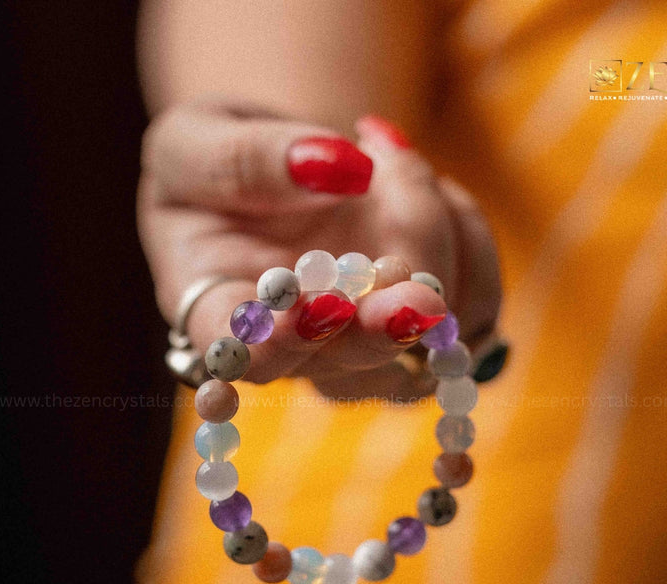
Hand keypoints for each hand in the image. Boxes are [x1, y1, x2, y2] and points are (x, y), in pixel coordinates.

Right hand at [138, 98, 500, 398]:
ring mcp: (364, 347)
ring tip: (391, 159)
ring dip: (434, 241)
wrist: (278, 172)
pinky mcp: (421, 332)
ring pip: (425, 342)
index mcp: (223, 318)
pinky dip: (470, 239)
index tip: (318, 303)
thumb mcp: (191, 140)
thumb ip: (240, 160)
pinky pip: (475, 308)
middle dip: (388, 323)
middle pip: (351, 360)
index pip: (245, 356)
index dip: (281, 343)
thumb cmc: (218, 163)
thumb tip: (339, 167)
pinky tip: (433, 192)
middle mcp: (298, 351)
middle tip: (414, 282)